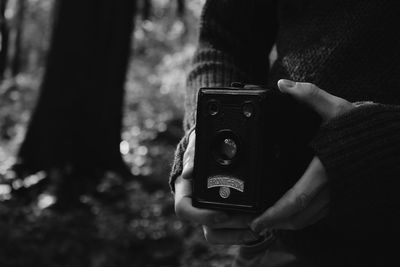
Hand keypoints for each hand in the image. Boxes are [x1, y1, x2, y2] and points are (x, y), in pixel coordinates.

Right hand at [174, 131, 259, 243]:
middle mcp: (197, 209)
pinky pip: (232, 232)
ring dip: (239, 235)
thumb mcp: (196, 148)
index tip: (222, 215)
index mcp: (186, 193)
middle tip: (251, 221)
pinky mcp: (226, 217)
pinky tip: (260, 227)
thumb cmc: (201, 150)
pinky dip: (245, 232)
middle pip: (208, 229)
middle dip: (231, 229)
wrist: (213, 149)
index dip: (202, 217)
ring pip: (221, 235)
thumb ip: (192, 157)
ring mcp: (212, 215)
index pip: (184, 210)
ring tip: (258, 229)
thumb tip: (188, 173)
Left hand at [251, 79, 354, 232]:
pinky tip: (295, 211)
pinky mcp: (344, 197)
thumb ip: (310, 95)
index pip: (295, 201)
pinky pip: (321, 215)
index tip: (257, 223)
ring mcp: (339, 197)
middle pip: (299, 218)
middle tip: (257, 225)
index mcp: (324, 171)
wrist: (393, 143)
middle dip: (276, 225)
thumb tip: (284, 85)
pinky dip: (304, 217)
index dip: (274, 215)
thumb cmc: (367, 128)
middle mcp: (331, 190)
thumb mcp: (337, 108)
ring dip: (288, 223)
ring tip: (271, 221)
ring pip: (310, 220)